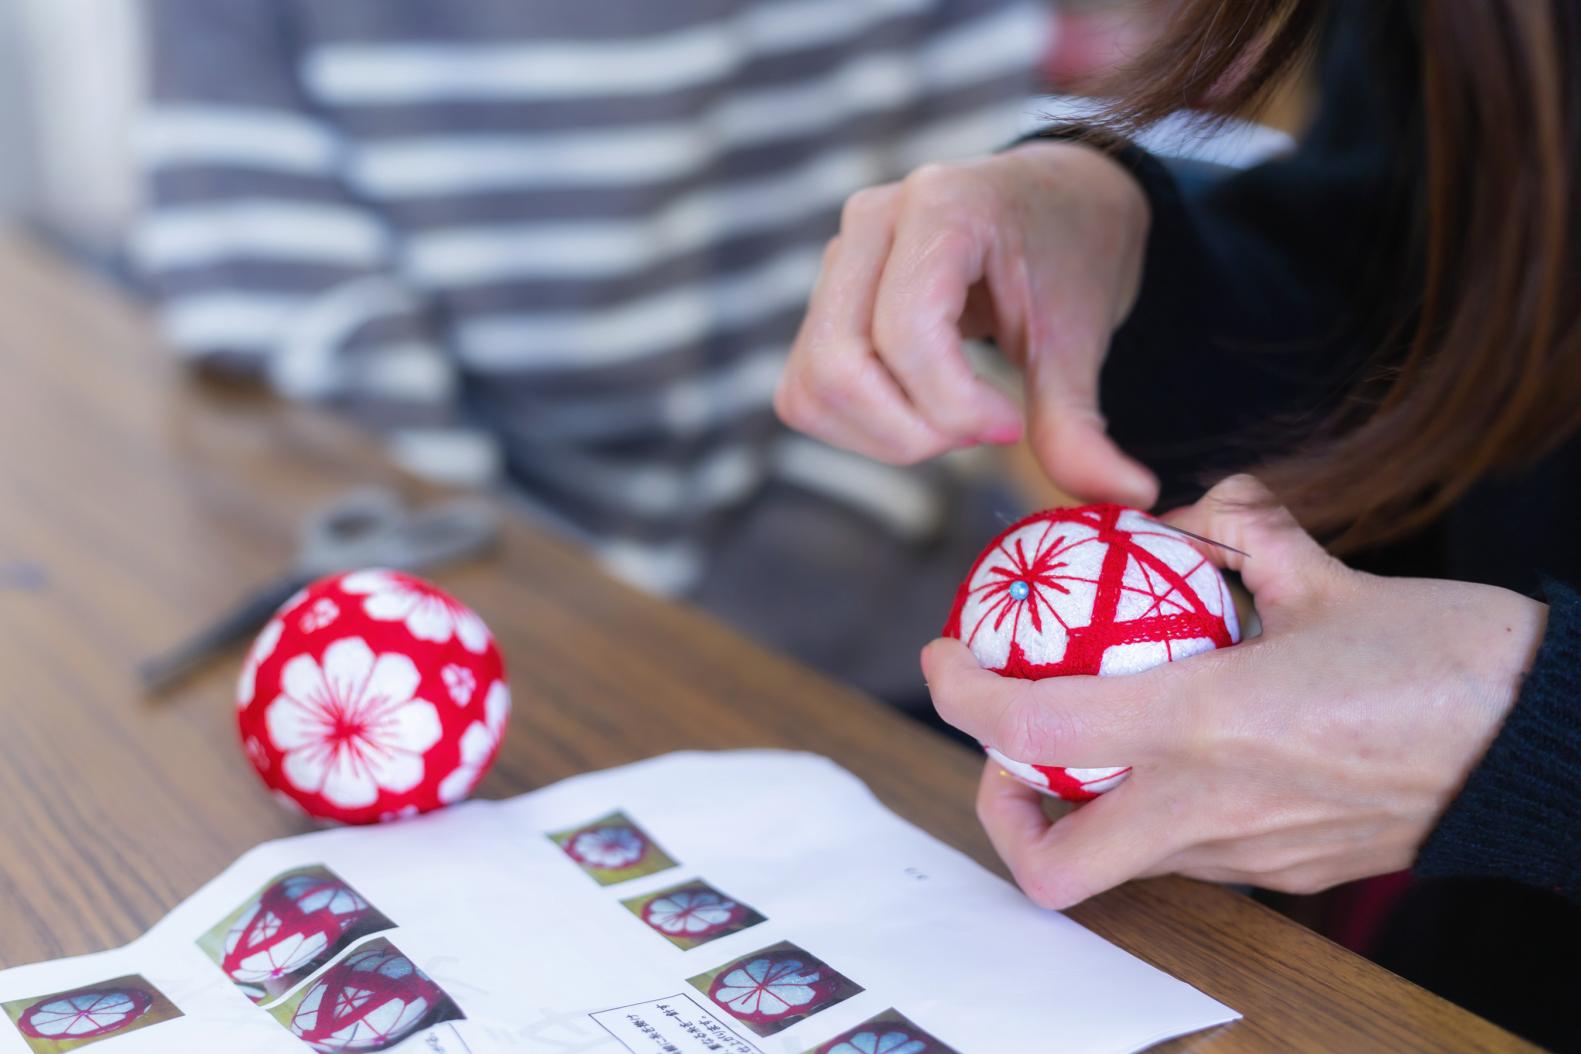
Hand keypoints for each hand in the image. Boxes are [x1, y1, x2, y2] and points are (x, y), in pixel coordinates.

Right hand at [774, 141, 1158, 506]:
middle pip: (838, 368)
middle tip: (977, 431)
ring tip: (952, 418)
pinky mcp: (822, 300)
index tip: (1012, 422)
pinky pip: (805, 392)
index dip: (954, 405)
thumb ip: (1081, 425)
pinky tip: (922, 409)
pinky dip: (858, 427)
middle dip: (909, 431)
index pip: (906, 335)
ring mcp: (836, 260)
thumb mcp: (1080, 339)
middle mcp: (871, 223)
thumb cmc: (1070, 257)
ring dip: (881, 434)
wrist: (1058, 205)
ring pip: (811, 388)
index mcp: (941, 207)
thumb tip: (1130, 499)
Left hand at [921, 475, 1548, 908]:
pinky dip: (1158, 808)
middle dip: (1007, 818)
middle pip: (1056, 867)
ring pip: (1121, 862)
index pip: (1032, 728)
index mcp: (1204, 723)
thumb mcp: (1330, 576)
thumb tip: (1198, 514)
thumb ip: (1245, 539)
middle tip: (1009, 751)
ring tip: (1094, 734)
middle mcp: (1211, 807)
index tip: (945, 660)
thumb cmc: (1451, 661)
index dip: (962, 699)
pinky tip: (1188, 748)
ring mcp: (1250, 855)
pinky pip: (1191, 855)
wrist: (1552, 746)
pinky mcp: (1289, 873)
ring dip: (1083, 807)